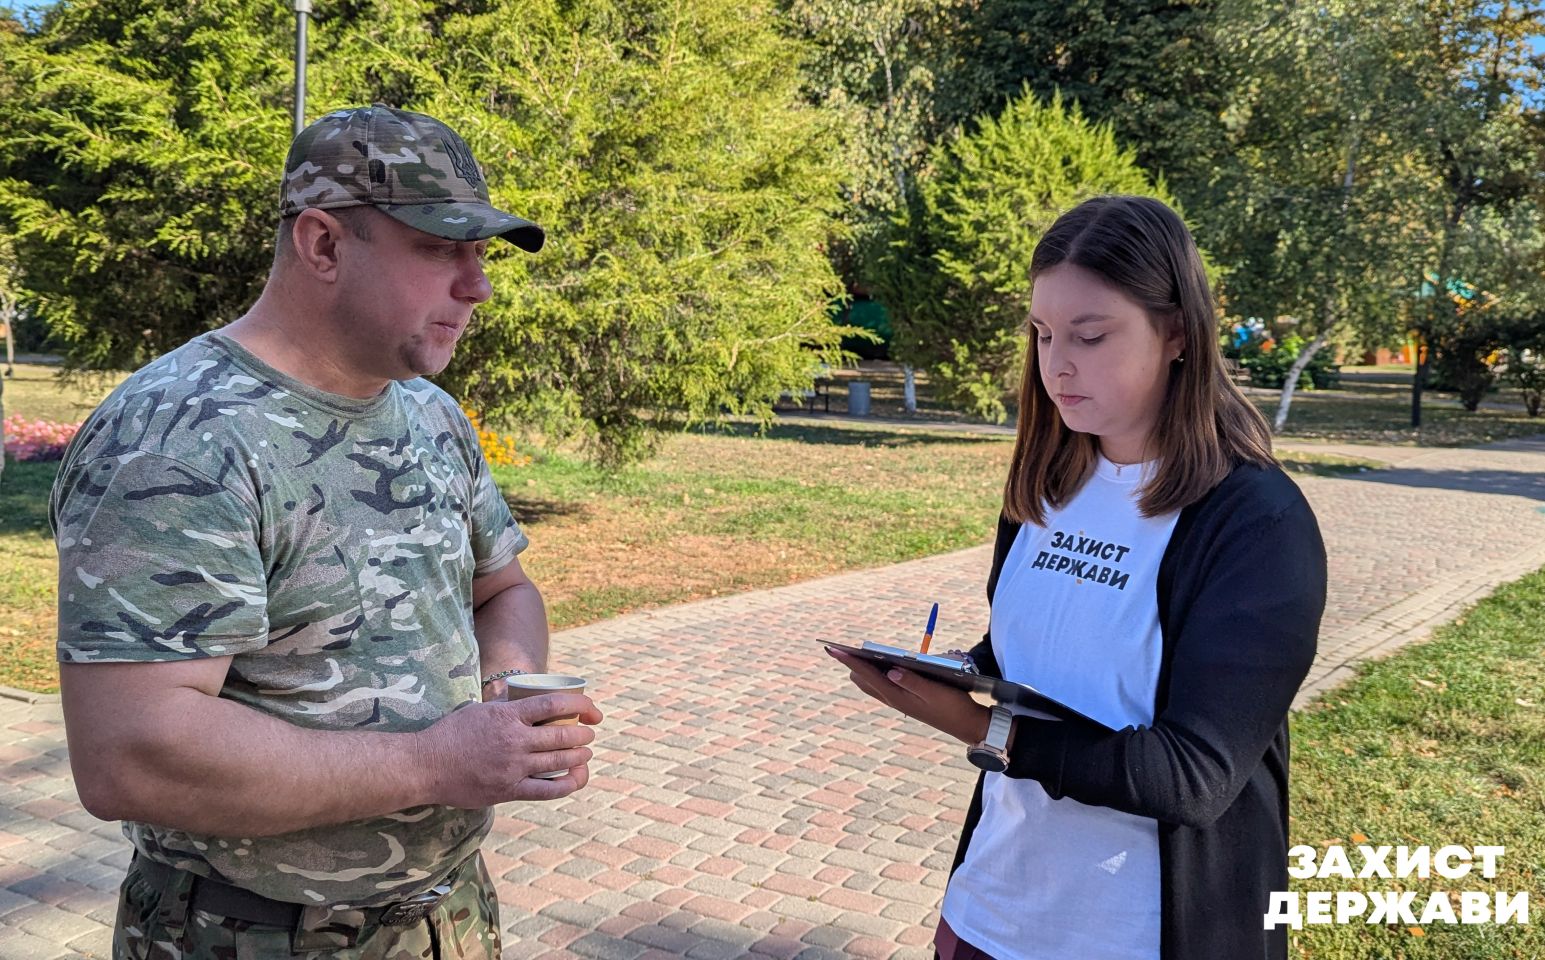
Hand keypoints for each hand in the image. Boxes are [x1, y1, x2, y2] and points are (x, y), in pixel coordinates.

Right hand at [417, 693, 602, 806]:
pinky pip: (548, 790)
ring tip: (585, 753)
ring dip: (580, 756)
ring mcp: (513, 768)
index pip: (554, 704)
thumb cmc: (450, 734)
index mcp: (507, 716)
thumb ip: (506, 708)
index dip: (580, 705)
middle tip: (589, 732)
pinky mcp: (508, 791)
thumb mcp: (480, 710)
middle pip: (562, 734)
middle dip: (583, 733)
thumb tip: (528, 700)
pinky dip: (568, 784)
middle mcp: (514, 741)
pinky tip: (577, 778)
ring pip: (559, 761)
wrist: (426, 766)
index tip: (591, 709)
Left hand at [827, 648, 988, 744]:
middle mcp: (894, 700)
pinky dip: (876, 673)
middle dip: (852, 664)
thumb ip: (913, 680)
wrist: (967, 725)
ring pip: (871, 683)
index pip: (867, 674)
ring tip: (853, 653)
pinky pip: (882, 685)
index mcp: (898, 696)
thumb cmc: (953, 706)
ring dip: (862, 668)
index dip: (849, 660)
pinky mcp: (905, 700)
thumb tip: (890, 670)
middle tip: (839, 649)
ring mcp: (898, 701)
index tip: (832, 649)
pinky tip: (878, 664)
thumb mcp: (935, 691)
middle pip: (863, 679)